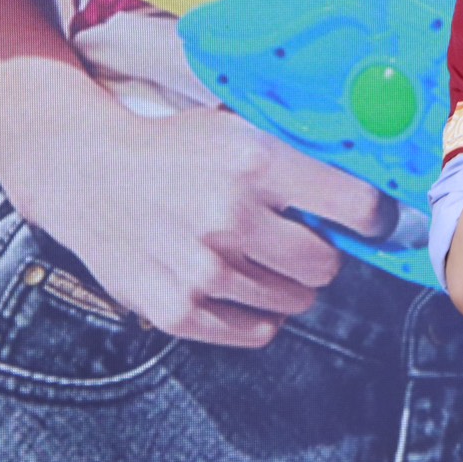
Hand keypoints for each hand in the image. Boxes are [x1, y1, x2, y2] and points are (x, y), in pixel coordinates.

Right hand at [9, 105, 387, 347]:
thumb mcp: (238, 129)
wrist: (88, 176)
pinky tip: (243, 287)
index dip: (374, 218)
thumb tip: (373, 186)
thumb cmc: (176, 151)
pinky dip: (260, 316)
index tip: (373, 222)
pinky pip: (256, 332)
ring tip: (263, 260)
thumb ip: (298, 156)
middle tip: (305, 242)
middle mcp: (231, 217)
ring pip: (295, 301)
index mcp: (255, 163)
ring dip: (290, 285)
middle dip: (325, 255)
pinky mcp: (177, 309)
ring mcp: (202, 269)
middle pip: (327, 265)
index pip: (354, 206)